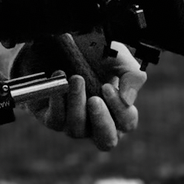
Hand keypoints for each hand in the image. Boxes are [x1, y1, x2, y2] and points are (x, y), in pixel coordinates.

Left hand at [16, 37, 145, 151]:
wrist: (61, 42)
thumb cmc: (94, 52)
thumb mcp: (118, 57)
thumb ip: (132, 75)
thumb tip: (128, 99)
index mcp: (117, 111)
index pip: (126, 124)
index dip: (120, 109)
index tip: (107, 86)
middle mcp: (96, 123)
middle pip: (105, 141)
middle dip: (101, 121)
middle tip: (94, 100)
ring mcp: (73, 123)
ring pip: (77, 130)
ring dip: (76, 104)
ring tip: (75, 79)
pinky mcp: (51, 118)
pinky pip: (55, 121)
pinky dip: (57, 102)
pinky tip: (59, 79)